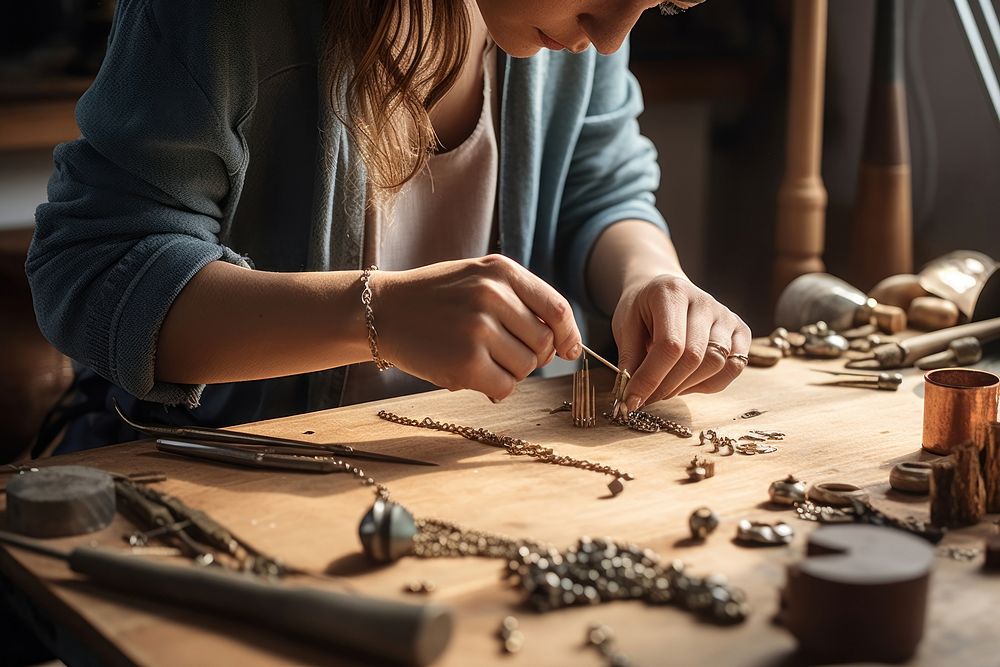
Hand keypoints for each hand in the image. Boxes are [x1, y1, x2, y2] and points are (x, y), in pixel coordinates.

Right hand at [376, 255, 581, 399]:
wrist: (382, 311)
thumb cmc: (436, 299)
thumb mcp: (478, 279)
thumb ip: (520, 301)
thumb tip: (564, 344)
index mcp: (502, 272)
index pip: (557, 310)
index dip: (568, 335)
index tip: (568, 350)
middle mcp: (493, 296)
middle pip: (544, 343)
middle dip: (532, 356)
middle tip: (502, 354)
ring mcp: (478, 329)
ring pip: (526, 367)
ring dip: (510, 372)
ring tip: (481, 360)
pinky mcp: (465, 362)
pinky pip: (504, 387)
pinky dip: (494, 388)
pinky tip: (471, 374)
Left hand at [613, 273, 750, 409]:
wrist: (664, 291)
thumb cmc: (642, 310)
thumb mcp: (625, 326)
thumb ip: (630, 358)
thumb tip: (632, 396)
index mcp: (672, 293)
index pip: (669, 344)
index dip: (650, 378)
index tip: (632, 400)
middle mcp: (704, 301)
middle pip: (695, 357)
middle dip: (667, 387)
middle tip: (646, 398)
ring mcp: (726, 315)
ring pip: (717, 364)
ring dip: (687, 387)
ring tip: (664, 388)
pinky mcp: (740, 330)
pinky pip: (733, 367)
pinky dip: (710, 384)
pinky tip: (687, 383)